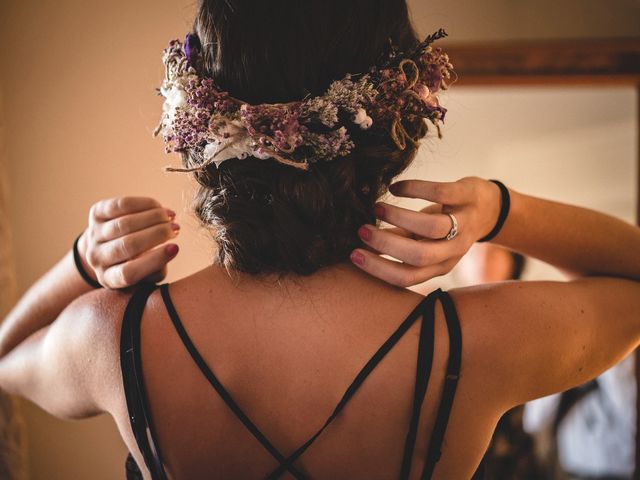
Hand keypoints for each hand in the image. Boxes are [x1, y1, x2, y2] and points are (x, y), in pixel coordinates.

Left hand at [78, 197, 179, 288]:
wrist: (107, 245)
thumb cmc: (135, 262)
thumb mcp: (146, 275)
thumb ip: (157, 270)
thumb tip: (170, 250)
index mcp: (110, 278)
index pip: (129, 273)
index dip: (154, 260)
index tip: (176, 248)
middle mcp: (97, 258)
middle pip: (128, 245)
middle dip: (158, 234)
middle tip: (176, 229)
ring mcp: (94, 235)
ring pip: (125, 224)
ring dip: (153, 217)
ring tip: (171, 217)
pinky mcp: (95, 214)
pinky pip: (120, 206)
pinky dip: (143, 204)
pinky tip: (158, 207)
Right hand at [350, 177, 500, 286]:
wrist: (487, 208)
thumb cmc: (445, 228)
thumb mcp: (423, 241)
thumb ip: (397, 244)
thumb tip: (361, 247)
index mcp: (439, 266)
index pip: (407, 277)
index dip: (379, 268)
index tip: (354, 254)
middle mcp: (453, 249)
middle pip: (419, 256)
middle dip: (386, 244)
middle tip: (361, 230)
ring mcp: (464, 222)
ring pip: (432, 227)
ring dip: (399, 217)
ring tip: (377, 208)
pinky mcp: (466, 196)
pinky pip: (440, 193)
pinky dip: (414, 189)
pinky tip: (395, 188)